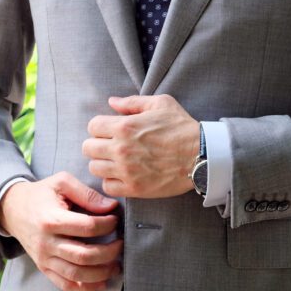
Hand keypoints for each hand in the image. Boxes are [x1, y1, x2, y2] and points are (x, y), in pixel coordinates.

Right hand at [0, 171, 122, 290]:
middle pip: (84, 255)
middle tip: (121, 244)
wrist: (11, 209)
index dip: (107, 225)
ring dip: (101, 272)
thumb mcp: (61, 183)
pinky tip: (102, 283)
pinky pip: (65, 285)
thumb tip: (111, 207)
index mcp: (51, 219)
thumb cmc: (41, 194)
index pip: (87, 227)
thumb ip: (87, 194)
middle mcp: (46, 242)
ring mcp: (44, 258)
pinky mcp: (44, 268)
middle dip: (109, 252)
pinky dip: (86, 289)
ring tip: (116, 265)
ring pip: (76, 274)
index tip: (116, 219)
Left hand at [82, 94, 199, 198]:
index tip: (110, 131)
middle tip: (111, 147)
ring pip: (95, 168)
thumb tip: (112, 102)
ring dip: (103, 164)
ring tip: (116, 162)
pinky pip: (107, 186)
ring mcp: (126, 170)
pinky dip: (111, 181)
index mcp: (125, 126)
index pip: (92, 126)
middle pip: (88, 148)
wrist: (202, 155)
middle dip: (97, 145)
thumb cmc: (182, 127)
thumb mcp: (161, 104)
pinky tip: (122, 176)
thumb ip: (132, 102)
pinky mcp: (134, 188)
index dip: (100, 127)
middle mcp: (121, 149)